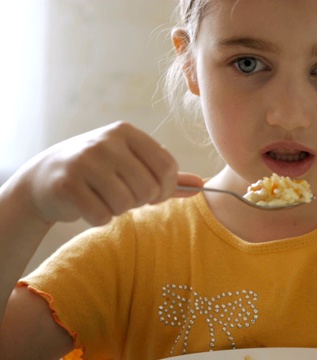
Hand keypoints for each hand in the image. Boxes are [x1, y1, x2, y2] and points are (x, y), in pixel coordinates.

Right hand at [22, 122, 202, 225]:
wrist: (43, 179)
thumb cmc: (98, 172)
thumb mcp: (131, 164)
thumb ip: (166, 175)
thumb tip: (201, 185)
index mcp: (126, 132)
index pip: (166, 166)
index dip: (165, 189)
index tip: (154, 195)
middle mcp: (106, 142)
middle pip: (148, 188)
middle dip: (140, 201)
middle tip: (125, 198)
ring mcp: (84, 161)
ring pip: (125, 203)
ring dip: (119, 210)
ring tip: (105, 199)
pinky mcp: (67, 184)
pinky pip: (101, 215)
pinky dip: (99, 218)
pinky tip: (88, 206)